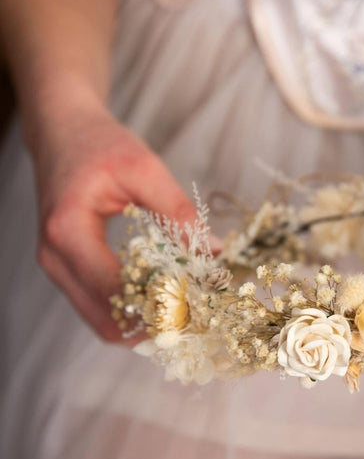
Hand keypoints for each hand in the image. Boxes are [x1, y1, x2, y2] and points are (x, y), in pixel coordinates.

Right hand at [29, 97, 197, 339]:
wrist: (62, 132)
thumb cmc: (100, 145)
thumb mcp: (145, 168)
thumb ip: (178, 211)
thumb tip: (213, 253)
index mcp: (69, 230)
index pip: (116, 289)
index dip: (159, 304)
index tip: (199, 306)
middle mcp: (55, 258)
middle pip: (108, 319)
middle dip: (154, 325)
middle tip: (197, 319)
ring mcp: (56, 268)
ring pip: (102, 323)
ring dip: (143, 326)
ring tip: (184, 315)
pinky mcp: (65, 271)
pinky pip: (98, 309)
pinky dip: (131, 314)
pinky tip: (162, 303)